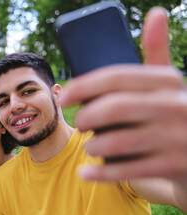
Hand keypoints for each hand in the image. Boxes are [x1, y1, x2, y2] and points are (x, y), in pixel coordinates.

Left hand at [61, 7, 186, 181]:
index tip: (65, 95)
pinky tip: (85, 173)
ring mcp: (176, 138)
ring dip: (93, 146)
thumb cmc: (175, 114)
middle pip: (111, 108)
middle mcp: (175, 106)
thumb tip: (156, 12)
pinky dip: (99, 173)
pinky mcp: (173, 166)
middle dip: (85, 118)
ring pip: (114, 142)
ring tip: (91, 146)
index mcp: (169, 82)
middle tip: (79, 124)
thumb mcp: (169, 85)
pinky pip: (124, 171)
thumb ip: (156, 54)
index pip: (115, 77)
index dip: (83, 86)